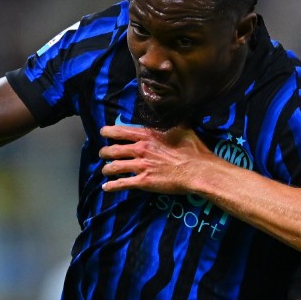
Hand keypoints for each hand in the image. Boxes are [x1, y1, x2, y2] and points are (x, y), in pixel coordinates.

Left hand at [98, 125, 217, 193]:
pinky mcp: (143, 182)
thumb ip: (171, 122)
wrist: (197, 170)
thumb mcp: (182, 128)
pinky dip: (112, 186)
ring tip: (105, 170)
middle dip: (105, 152)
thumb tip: (173, 112)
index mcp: (148, 135)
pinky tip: (106, 188)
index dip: (109, 131)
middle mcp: (140, 149)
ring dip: (107, 169)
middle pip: (114, 149)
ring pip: (115, 167)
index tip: (103, 132)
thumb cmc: (192, 149)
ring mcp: (141, 166)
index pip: (121, 131)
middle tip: (103, 154)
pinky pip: (122, 184)